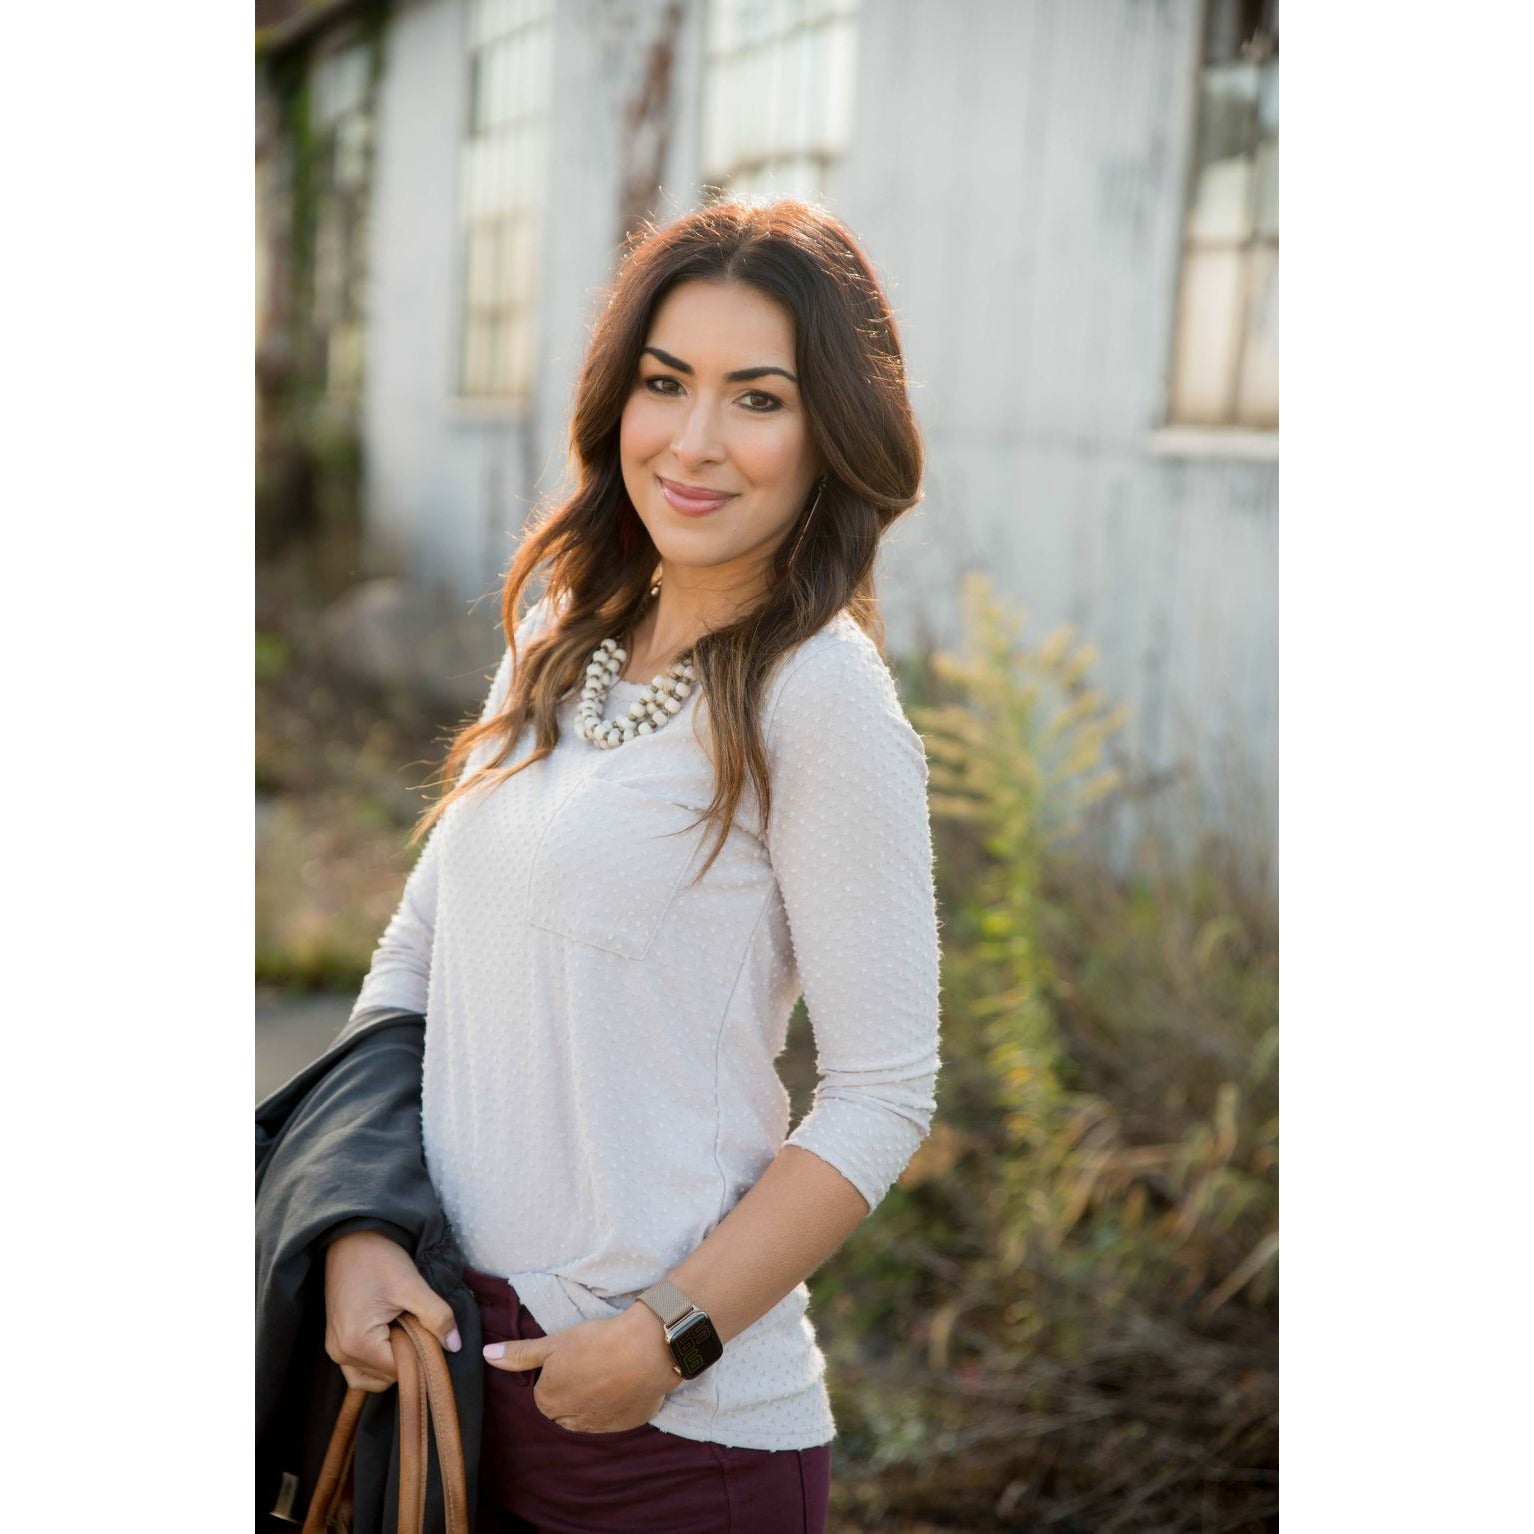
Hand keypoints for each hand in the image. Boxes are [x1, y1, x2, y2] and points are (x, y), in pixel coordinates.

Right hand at [323, 1229, 461, 1391]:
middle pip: (385, 1378)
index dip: (421, 1357)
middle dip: (407, 1359)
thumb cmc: (378, 1258)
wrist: (350, 1237)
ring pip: (372, 1377)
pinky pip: (359, 1367)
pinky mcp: (335, 1341)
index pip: (399, 1372)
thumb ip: (437, 1316)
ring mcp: (334, 1349)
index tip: (431, 1333)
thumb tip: (455, 1345)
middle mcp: (340, 1354)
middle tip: (417, 1325)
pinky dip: (378, 1359)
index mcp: (356, 1344)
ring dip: (392, 1361)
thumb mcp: (412, 1285)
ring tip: (403, 1327)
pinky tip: (391, 1333)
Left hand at [483, 1303, 684, 1433]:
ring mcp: (601, 1426)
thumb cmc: (595, 1343)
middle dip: (574, 1388)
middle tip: (591, 1361)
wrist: (644, 1351)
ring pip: (590, 1414)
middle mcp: (571, 1421)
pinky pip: (616, 1416)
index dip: (558, 1371)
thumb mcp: (553, 1343)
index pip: (544, 1391)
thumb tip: (486, 1355)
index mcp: (549, 1402)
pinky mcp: (627, 1425)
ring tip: (610, 1369)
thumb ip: (520, 1354)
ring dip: (596, 1398)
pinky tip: (626, 1380)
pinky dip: (619, 1402)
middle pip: (565, 1406)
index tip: (573, 1355)